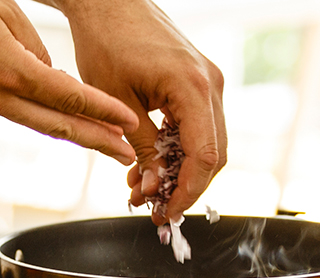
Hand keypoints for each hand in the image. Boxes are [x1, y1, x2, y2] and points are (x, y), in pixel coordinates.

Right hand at [0, 0, 140, 162]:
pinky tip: (63, 122)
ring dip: (75, 137)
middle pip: (58, 126)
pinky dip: (45, 121)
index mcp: (9, 69)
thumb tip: (50, 73)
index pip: (66, 96)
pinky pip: (17, 115)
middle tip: (128, 155)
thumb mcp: (1, 10)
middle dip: (97, 142)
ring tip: (105, 146)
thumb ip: (33, 44)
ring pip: (38, 126)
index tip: (127, 122)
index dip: (101, 111)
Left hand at [58, 0, 226, 224]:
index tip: (167, 213)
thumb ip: (141, 147)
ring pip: (206, 142)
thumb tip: (153, 187)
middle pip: (214, 154)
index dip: (188, 191)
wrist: (106, 3)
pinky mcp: (196, 81)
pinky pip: (196, 125)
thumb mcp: (116, 103)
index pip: (205, 155)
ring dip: (178, 171)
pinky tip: (148, 164)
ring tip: (141, 188)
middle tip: (152, 208)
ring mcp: (207, 81)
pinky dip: (176, 149)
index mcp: (192, 87)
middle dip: (184, 186)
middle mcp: (209, 83)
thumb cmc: (105, 42)